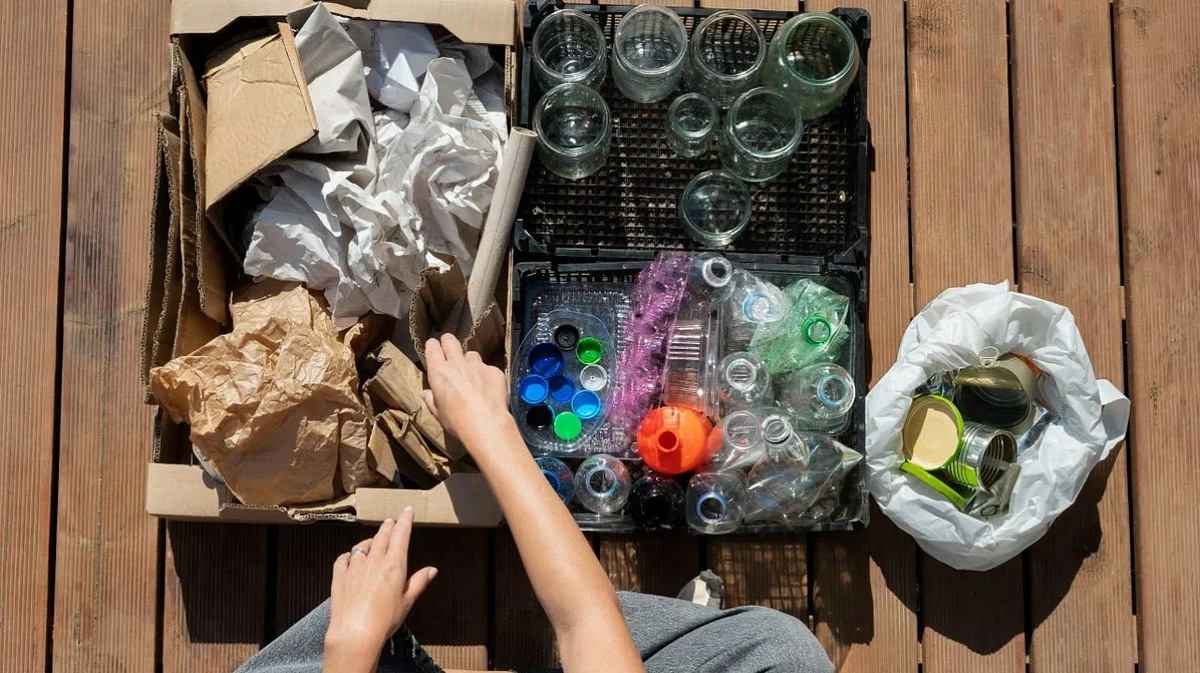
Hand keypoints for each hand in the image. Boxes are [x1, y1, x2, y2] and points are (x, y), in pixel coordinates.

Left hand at [325, 509, 437, 663]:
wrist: (354, 633)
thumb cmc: (385, 619)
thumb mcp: (407, 601)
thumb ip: (418, 582)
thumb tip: (432, 570)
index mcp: (394, 564)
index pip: (401, 534)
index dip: (405, 520)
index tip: (407, 510)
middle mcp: (374, 560)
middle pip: (382, 536)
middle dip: (388, 526)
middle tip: (391, 521)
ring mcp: (355, 566)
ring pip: (363, 545)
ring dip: (370, 540)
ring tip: (374, 540)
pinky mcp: (339, 575)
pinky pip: (344, 558)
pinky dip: (349, 555)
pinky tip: (351, 558)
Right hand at [422, 333, 510, 446]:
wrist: (487, 425)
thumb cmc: (457, 422)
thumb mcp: (438, 414)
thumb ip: (431, 399)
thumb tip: (426, 393)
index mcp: (439, 372)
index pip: (432, 347)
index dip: (433, 346)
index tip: (434, 349)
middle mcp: (457, 363)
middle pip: (451, 340)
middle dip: (449, 342)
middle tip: (450, 352)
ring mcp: (478, 365)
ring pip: (471, 355)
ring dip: (470, 362)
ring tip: (473, 377)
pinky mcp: (494, 370)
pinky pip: (488, 368)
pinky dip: (487, 376)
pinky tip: (489, 389)